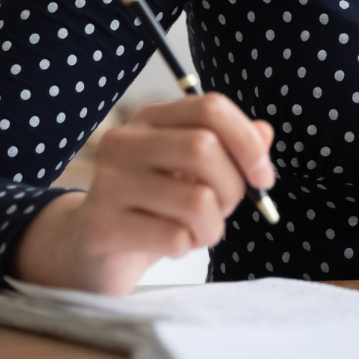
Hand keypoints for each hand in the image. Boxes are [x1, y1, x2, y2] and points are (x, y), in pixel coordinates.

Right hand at [11, 93, 275, 294]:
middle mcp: (124, 141)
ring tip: (198, 232)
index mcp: (151, 119)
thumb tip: (265, 133)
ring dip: (213, 227)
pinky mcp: (101, 225)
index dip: (247, 142)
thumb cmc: (154, 206)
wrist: (94, 250)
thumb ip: (230, 150)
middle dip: (233, 189)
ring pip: (196, 199)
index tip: (263, 177)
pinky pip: (174, 238)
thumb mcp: (194, 173)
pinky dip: (186, 247)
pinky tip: (170, 245)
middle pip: (204, 149)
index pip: (210, 107)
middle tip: (225, 210)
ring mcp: (108, 182)